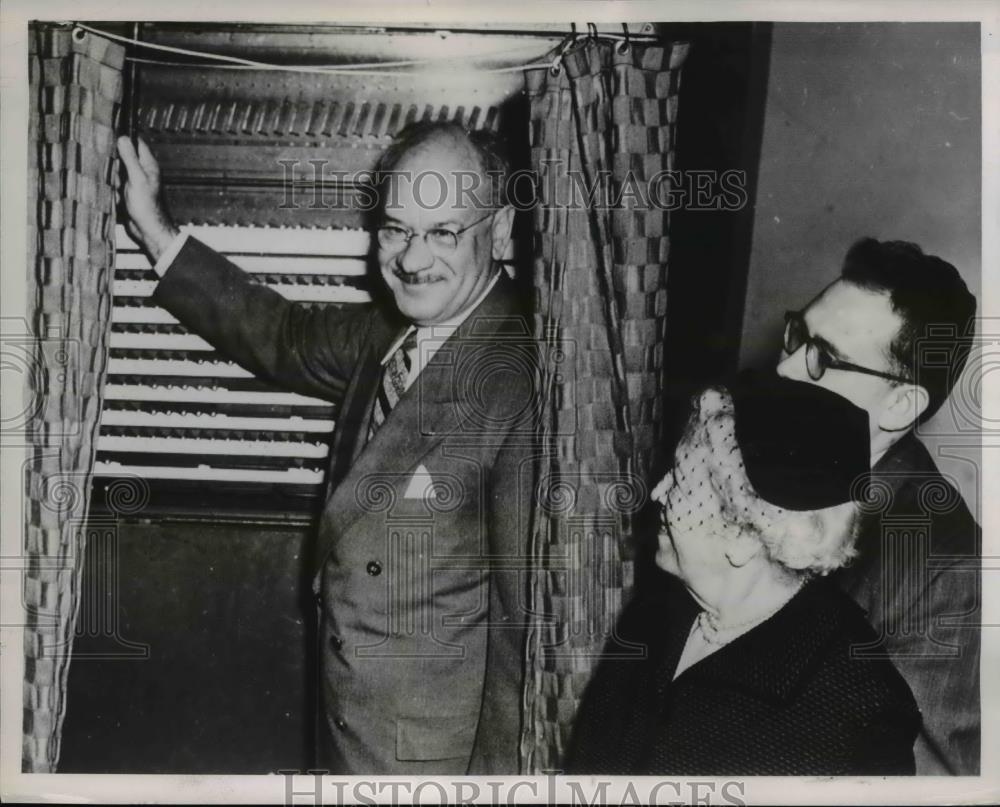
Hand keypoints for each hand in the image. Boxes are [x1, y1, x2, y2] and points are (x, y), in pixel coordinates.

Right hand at [116, 135, 178, 261]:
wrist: (148, 230)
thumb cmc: (147, 206)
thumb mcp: (137, 178)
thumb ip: (130, 158)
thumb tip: (123, 138)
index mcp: (148, 165)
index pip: (136, 143)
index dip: (125, 137)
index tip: (110, 131)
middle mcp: (142, 171)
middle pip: (124, 155)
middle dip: (115, 157)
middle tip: (107, 157)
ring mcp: (135, 181)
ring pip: (118, 169)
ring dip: (112, 172)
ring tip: (111, 176)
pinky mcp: (128, 192)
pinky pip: (116, 182)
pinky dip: (112, 183)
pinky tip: (109, 186)